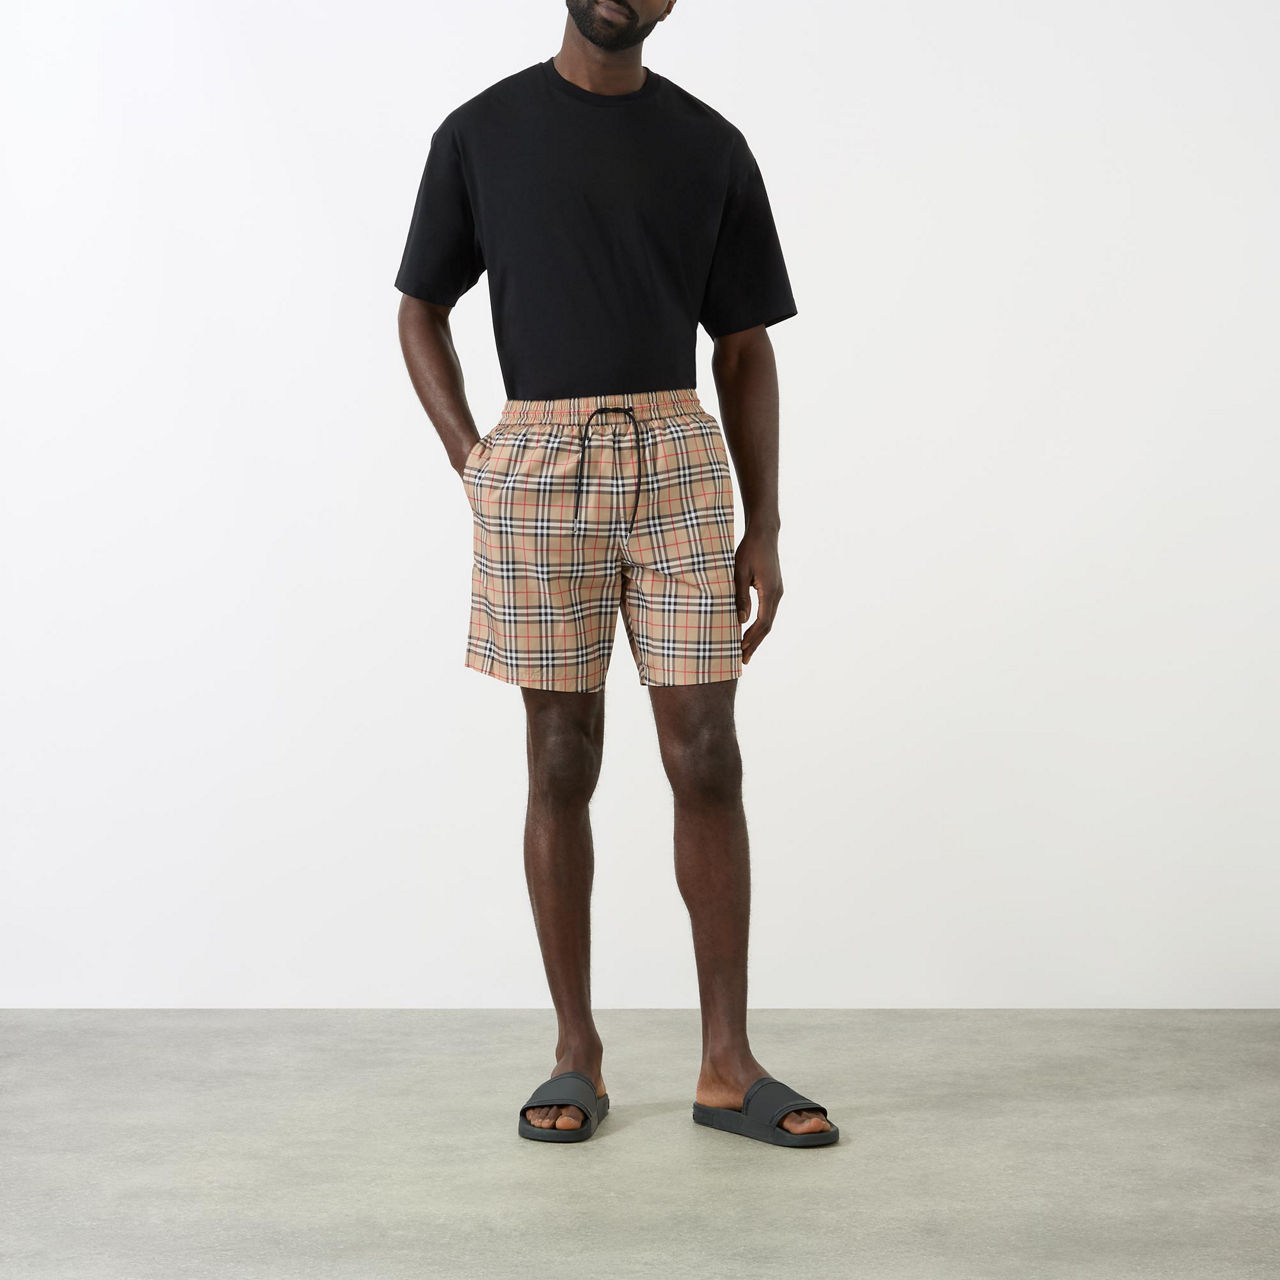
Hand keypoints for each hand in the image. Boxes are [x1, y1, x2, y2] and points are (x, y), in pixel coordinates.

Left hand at [734, 525, 782, 665]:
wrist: (764, 533)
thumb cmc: (749, 549)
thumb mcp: (739, 571)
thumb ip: (740, 596)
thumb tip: (740, 620)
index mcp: (770, 591)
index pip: (762, 622)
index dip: (752, 639)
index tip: (741, 651)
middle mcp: (777, 594)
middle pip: (767, 626)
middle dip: (755, 643)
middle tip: (743, 660)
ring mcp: (777, 592)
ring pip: (768, 620)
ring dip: (757, 636)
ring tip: (745, 650)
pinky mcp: (773, 589)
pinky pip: (767, 612)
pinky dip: (759, 625)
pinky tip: (749, 631)